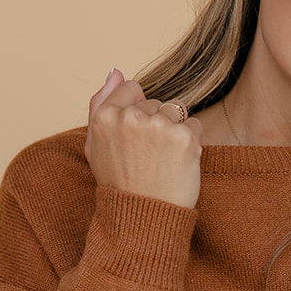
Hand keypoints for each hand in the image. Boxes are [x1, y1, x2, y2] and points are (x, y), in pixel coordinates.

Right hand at [84, 68, 202, 209]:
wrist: (143, 219)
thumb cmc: (119, 183)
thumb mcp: (94, 146)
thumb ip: (99, 104)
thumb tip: (115, 71)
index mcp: (105, 117)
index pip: (132, 88)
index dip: (137, 111)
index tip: (136, 137)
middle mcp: (130, 118)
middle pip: (156, 102)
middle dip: (157, 123)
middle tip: (148, 157)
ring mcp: (159, 127)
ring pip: (177, 110)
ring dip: (176, 130)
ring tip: (164, 160)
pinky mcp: (184, 138)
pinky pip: (195, 125)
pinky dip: (192, 142)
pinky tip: (178, 163)